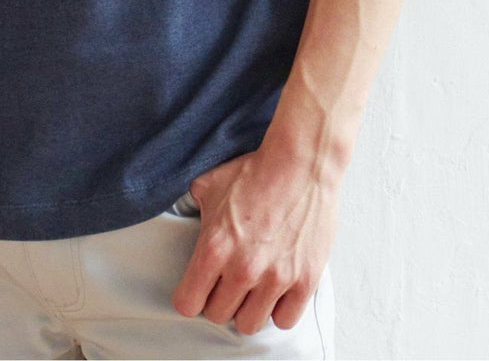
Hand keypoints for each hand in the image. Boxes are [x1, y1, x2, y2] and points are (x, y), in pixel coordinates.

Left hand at [170, 134, 339, 336]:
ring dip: (247, 308)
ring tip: (251, 289)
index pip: (187, 303)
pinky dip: (279, 309)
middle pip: (218, 315)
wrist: (301, 163)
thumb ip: (193, 206)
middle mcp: (242, 269)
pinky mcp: (304, 281)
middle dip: (219, 300)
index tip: (198, 288)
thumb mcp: (210, 184)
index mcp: (213, 247)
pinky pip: (284, 320)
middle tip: (227, 282)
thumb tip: (184, 213)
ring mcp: (275, 278)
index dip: (190, 296)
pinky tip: (276, 290)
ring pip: (249, 324)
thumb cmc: (255, 171)